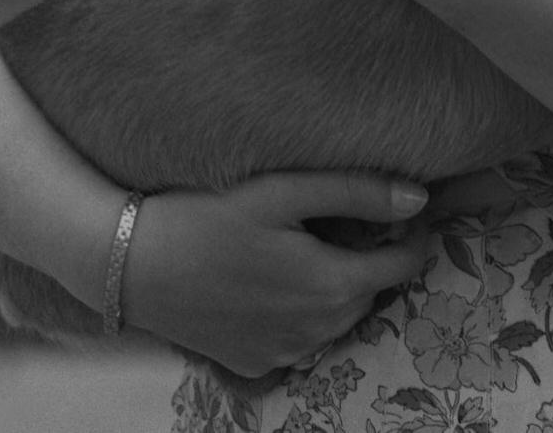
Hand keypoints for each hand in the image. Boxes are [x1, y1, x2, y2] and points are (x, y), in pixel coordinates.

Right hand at [119, 172, 428, 374]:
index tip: (409, 207)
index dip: (412, 233)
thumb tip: (421, 197)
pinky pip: (298, 337)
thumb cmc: (207, 213)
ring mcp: (283, 354)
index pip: (403, 265)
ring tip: (313, 242)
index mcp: (332, 286)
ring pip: (335, 317)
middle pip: (368, 291)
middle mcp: (316, 331)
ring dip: (337, 285)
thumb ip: (356, 190)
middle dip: (371, 257)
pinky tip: (273, 278)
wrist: (131, 264)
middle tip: (351, 217)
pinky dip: (300, 311)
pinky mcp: (252, 363)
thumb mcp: (283, 189)